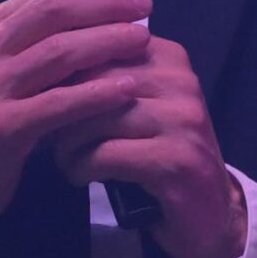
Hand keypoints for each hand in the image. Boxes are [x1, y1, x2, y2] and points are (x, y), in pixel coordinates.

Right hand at [0, 0, 151, 257]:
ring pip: (58, 52)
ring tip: (143, 41)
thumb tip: (104, 15)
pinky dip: (96, 94)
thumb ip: (40, 42)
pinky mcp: (0, 128)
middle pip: (55, 10)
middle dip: (107, 6)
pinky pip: (57, 104)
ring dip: (108, 42)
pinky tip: (127, 90)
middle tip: (145, 11)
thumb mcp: (6, 70)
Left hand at [52, 34, 246, 257]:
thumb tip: (48, 61)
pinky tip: (80, 176)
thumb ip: (108, 79)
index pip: (102, 45)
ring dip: (69, 142)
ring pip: (98, 117)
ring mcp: (183, 121)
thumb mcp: (139, 107)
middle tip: (48, 131)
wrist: (210, 213)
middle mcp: (181, 82)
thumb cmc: (161, 154)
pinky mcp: (177, 160)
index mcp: (170, 59)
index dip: (65, 71)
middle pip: (97, 79)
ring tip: (64, 158)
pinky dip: (83, 167)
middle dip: (62, 106)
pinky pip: (108, 154)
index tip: (46, 96)